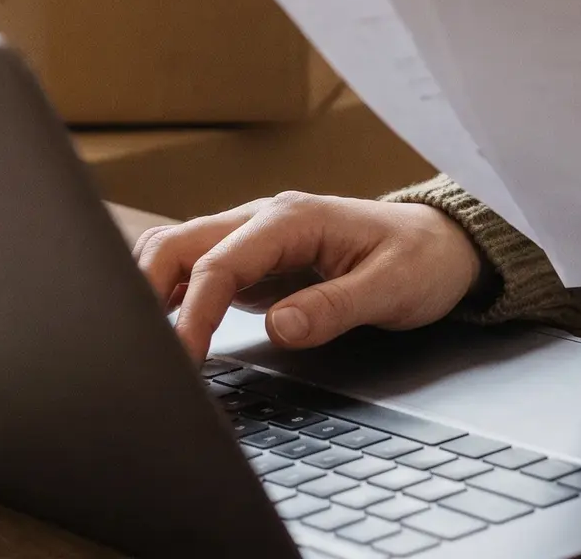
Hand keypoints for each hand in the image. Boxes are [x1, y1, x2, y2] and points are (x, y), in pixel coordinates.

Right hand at [133, 193, 484, 363]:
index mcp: (293, 218)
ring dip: (150, 290)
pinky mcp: (253, 262)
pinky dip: (168, 296)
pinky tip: (163, 332)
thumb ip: (336, 306)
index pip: (219, 263)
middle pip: (178, 244)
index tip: (182, 362)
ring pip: (177, 251)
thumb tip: (280, 327)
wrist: (440, 244)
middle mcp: (264, 219)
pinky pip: (196, 270)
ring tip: (141, 345)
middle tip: (140, 353)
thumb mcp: (392, 287)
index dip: (192, 314)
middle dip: (145, 292)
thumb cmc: (420, 260)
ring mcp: (254, 239)